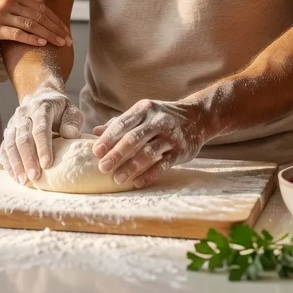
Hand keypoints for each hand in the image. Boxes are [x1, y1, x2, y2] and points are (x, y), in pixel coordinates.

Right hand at [0, 0, 70, 46]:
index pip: (41, 8)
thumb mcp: (0, 2)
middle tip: (68, 40)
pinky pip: (16, 33)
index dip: (56, 20)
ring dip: (48, 34)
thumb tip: (40, 1)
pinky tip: (41, 44)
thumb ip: (21, 2)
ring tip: (60, 43)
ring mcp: (0, 14)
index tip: (66, 31)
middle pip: (39, 16)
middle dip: (56, 29)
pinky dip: (30, 38)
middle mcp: (8, 2)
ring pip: (31, 24)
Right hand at [0, 88, 83, 183]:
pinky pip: (3, 149)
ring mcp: (13, 123)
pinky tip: (15, 177)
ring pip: (10, 144)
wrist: (40, 97)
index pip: (40, 129)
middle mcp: (23, 115)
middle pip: (23, 138)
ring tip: (24, 181)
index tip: (47, 164)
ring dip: (16, 164)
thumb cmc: (59, 110)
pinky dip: (8, 164)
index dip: (43, 147)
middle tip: (35, 177)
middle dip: (28, 159)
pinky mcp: (7, 133)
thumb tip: (72, 136)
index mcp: (40, 108)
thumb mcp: (70, 111)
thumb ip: (72, 122)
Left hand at [92, 99, 207, 188]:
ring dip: (131, 167)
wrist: (197, 117)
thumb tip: (94, 132)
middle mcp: (157, 121)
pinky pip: (163, 164)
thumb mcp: (141, 113)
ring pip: (148, 153)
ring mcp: (170, 136)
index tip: (95, 152)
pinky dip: (149, 174)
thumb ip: (119, 123)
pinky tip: (136, 183)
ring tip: (117, 178)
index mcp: (143, 110)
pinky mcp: (180, 151)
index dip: (108, 138)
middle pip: (133, 139)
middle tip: (102, 168)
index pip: (122, 124)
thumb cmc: (161, 117)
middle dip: (116, 154)